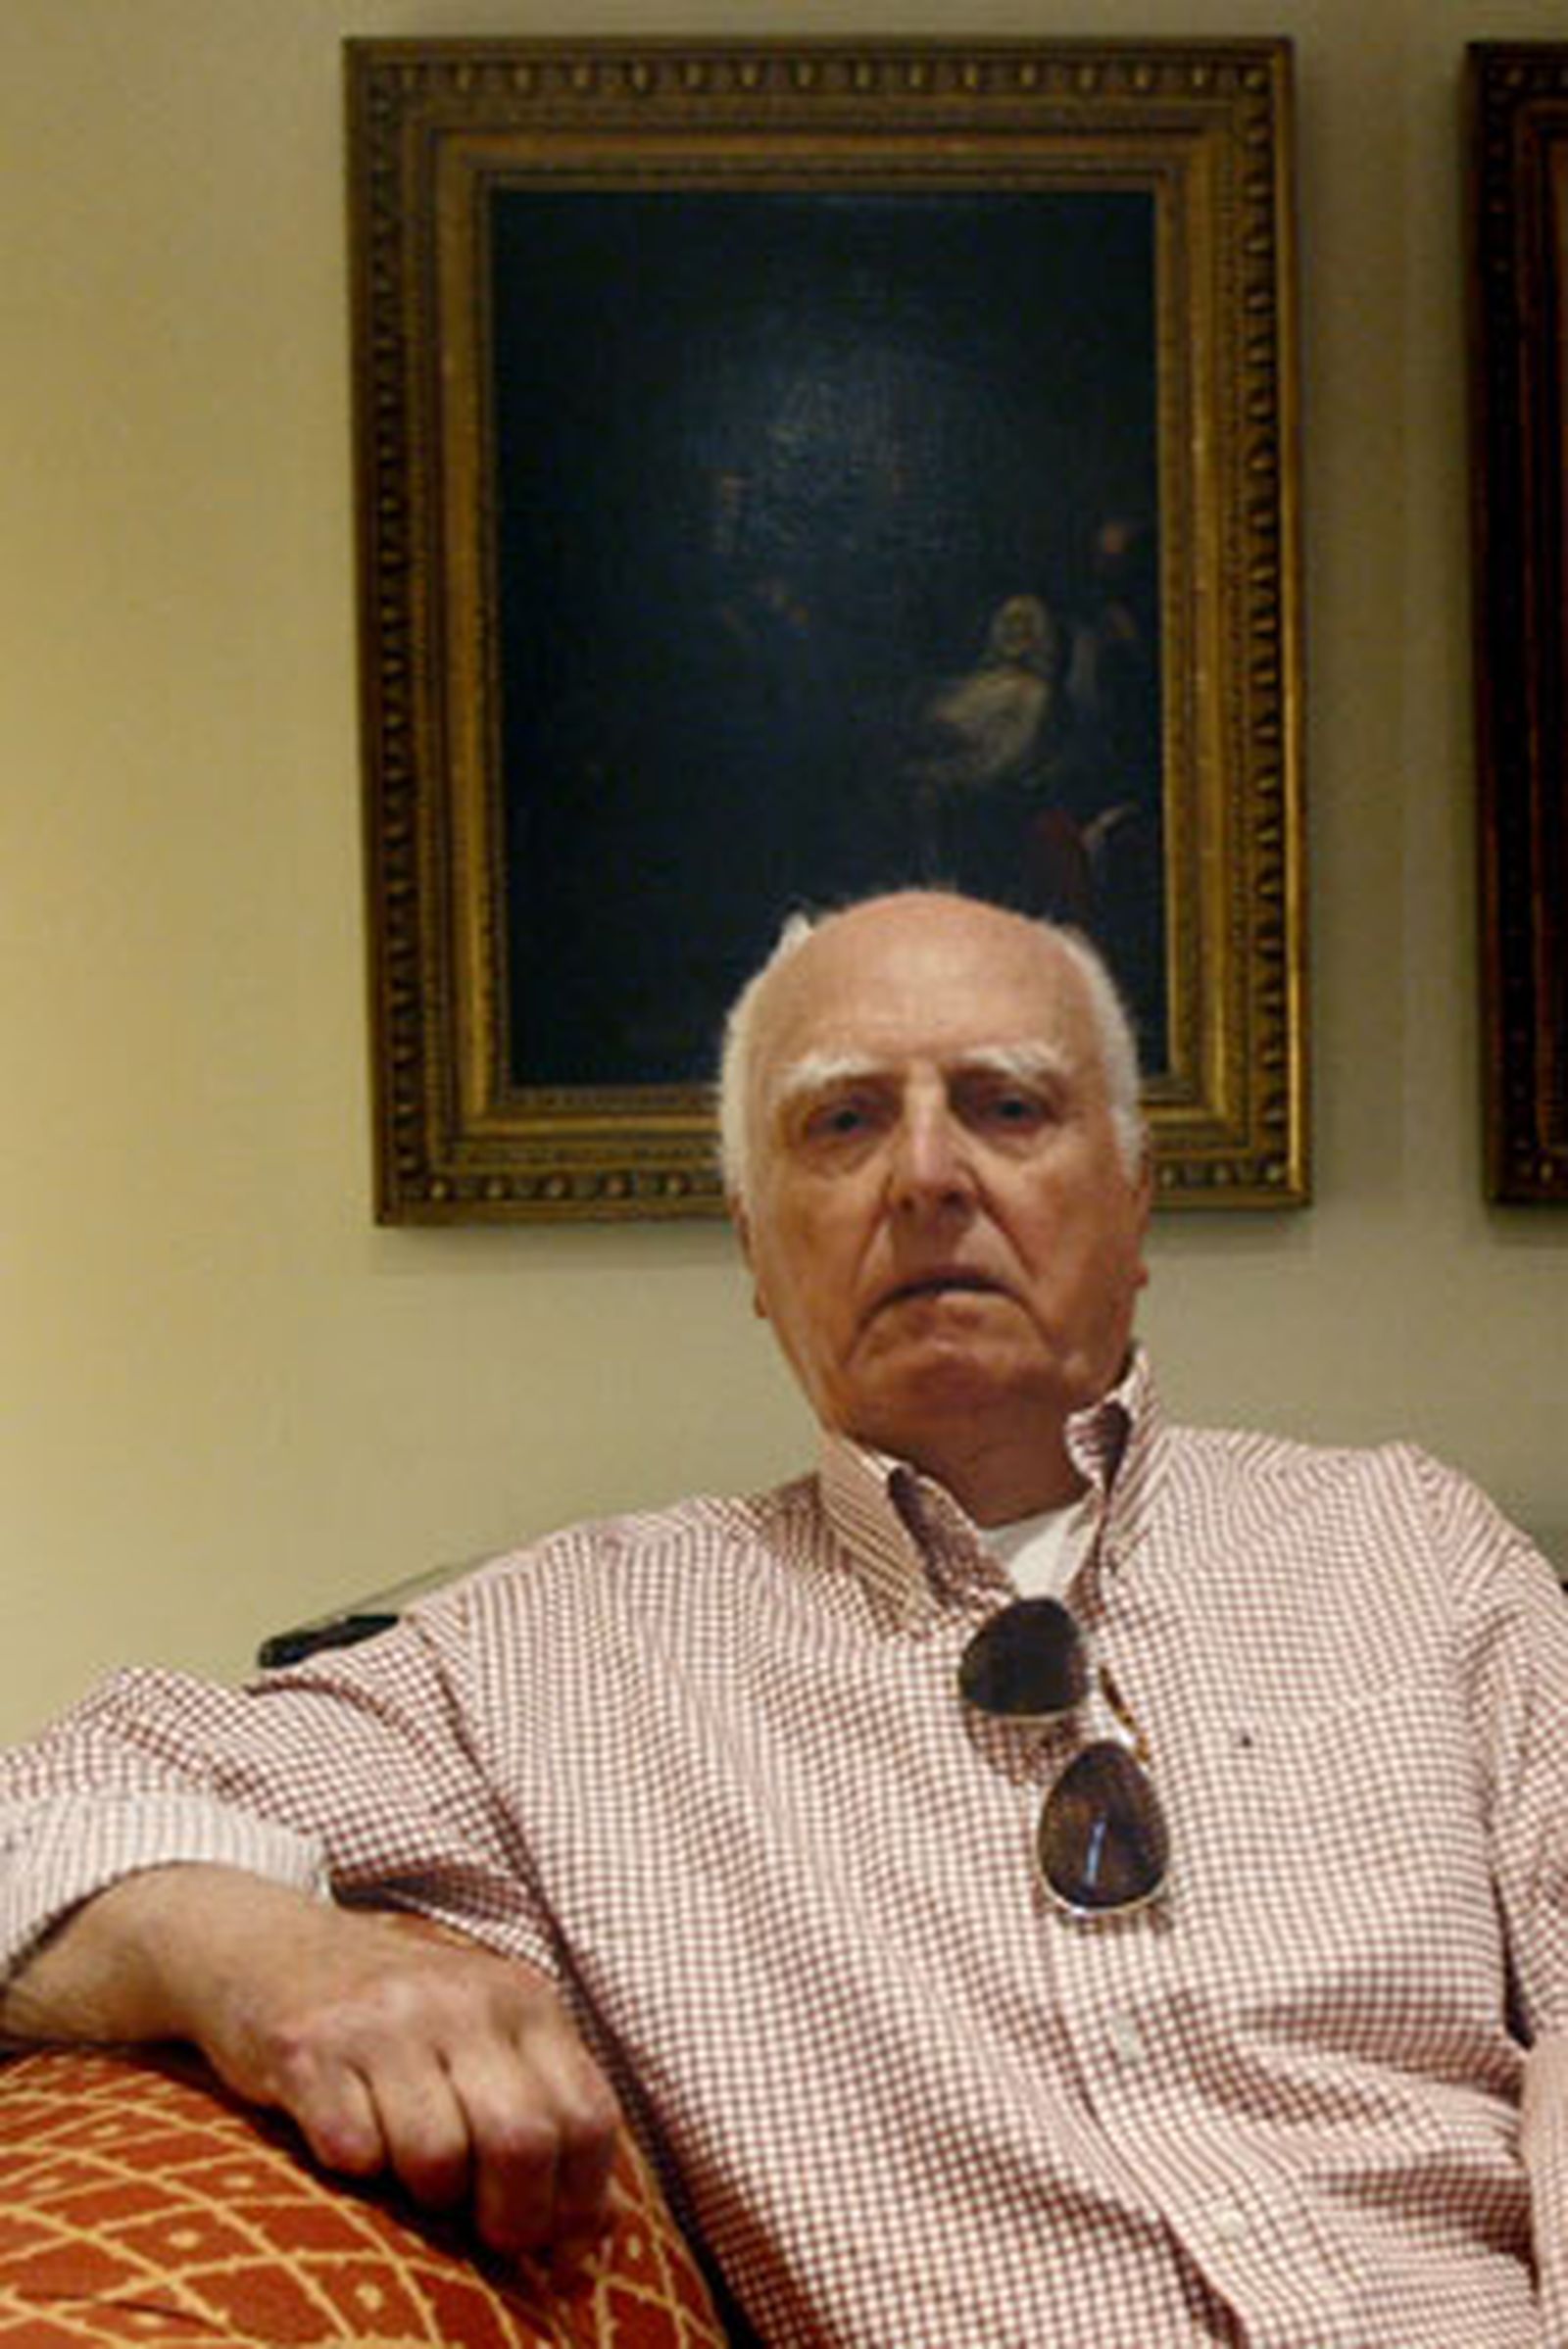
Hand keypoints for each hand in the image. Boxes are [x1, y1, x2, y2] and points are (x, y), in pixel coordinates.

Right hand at [9, 1867, 620, 2268]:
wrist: (272, 1945)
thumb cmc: (398, 2017)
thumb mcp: (487, 2036)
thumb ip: (546, 2111)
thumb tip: (601, 2231)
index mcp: (522, 1999)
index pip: (588, 2117)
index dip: (579, 2202)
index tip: (554, 2244)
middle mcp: (462, 1999)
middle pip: (520, 2142)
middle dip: (510, 2218)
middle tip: (486, 2234)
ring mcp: (384, 2019)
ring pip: (437, 2157)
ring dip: (426, 2194)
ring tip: (408, 2167)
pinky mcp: (309, 2045)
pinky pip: (352, 2152)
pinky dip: (355, 2167)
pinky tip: (348, 2134)